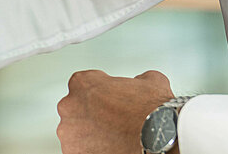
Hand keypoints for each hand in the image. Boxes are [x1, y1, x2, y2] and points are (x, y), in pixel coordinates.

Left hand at [56, 69, 173, 153]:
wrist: (158, 139)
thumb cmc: (151, 111)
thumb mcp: (149, 81)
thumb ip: (135, 79)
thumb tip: (140, 82)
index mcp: (83, 83)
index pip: (83, 84)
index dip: (98, 92)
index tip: (108, 100)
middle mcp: (70, 106)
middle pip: (75, 108)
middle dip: (90, 114)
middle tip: (111, 120)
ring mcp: (69, 133)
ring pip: (75, 132)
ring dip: (89, 134)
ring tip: (111, 137)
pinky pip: (79, 150)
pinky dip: (91, 150)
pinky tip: (109, 148)